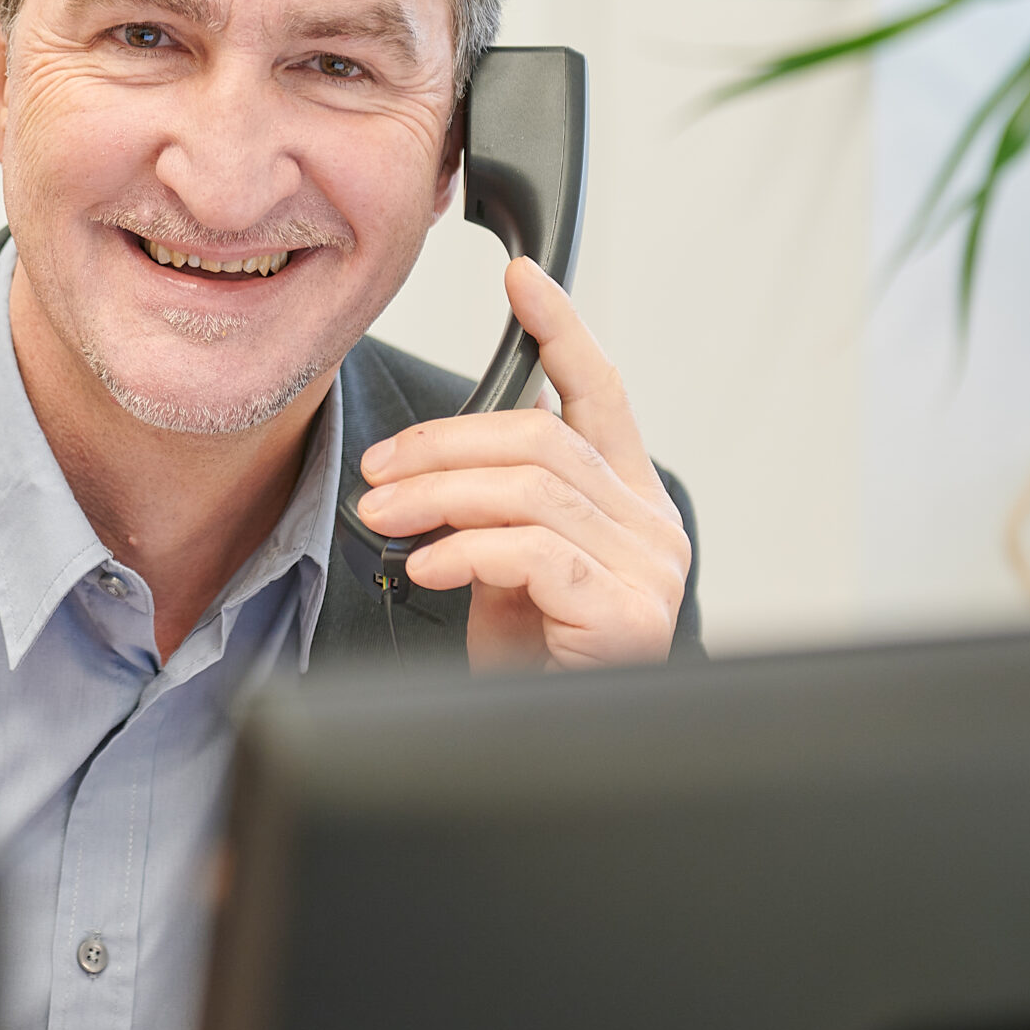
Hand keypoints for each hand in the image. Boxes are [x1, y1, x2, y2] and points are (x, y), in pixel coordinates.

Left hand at [355, 257, 689, 669]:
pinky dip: (465, 550)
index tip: (520, 276)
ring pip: (529, 490)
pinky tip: (427, 565)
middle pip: (541, 439)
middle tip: (377, 471)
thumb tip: (444, 453)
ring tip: (383, 517)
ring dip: (437, 495)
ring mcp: (649, 570)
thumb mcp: (507, 568)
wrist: (553, 753)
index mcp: (628, 500)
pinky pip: (531, 553)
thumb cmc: (533, 660)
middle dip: (443, 444)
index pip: (602, 392)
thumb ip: (500, 506)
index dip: (562, 329)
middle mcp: (651, 525)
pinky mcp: (628, 614)